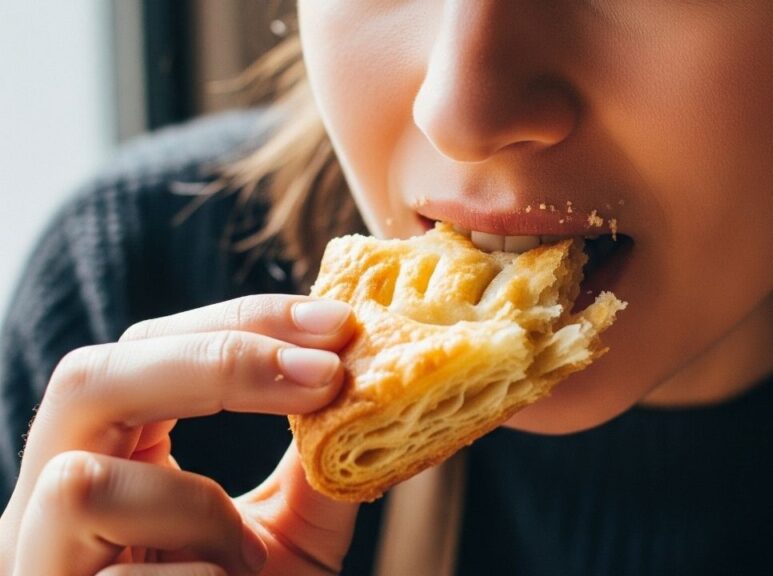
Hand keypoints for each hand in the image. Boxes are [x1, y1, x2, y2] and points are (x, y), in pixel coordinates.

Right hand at [0, 295, 359, 574]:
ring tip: (241, 557)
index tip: (339, 324)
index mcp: (113, 453)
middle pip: (88, 378)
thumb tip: (363, 381)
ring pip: (80, 483)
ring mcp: (38, 559)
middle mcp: (55, 495)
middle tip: (324, 372)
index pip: (153, 348)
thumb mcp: (289, 534)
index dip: (244, 323)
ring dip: (193, 508)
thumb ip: (314, 465)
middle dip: (218, 361)